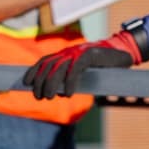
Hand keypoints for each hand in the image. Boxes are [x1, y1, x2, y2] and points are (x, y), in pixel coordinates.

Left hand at [22, 31, 142, 99]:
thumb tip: (60, 93)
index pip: (44, 61)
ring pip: (58, 68)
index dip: (34, 71)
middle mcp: (69, 51)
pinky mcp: (89, 55)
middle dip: (41, 82)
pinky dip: (70, 82)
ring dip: (52, 84)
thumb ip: (71, 80)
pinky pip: (75, 69)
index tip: (27, 82)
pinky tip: (69, 94)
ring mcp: (78, 52)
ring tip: (50, 97)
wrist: (122, 53)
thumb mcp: (84, 73)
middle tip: (40, 96)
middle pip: (48, 66)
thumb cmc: (102, 66)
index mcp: (65, 54)